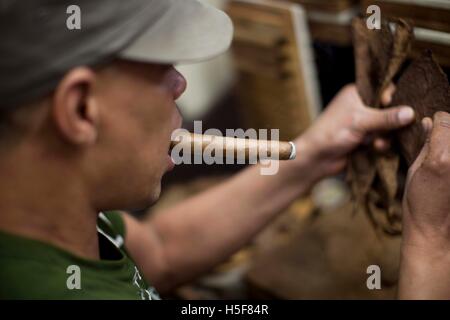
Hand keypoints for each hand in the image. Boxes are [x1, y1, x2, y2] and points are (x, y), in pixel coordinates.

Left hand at [295, 84, 414, 180]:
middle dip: (391, 122)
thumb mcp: (360, 122)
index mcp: (357, 93)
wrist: (316, 159)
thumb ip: (386, 117)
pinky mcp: (365, 140)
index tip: (396, 109)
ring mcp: (363, 124)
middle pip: (390, 110)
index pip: (385, 89)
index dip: (393, 99)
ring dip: (385, 136)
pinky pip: (383, 140)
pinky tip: (374, 149)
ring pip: (388, 127)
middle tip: (388, 129)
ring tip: (375, 143)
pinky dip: (380, 145)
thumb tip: (411, 113)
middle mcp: (361, 106)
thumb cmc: (332, 134)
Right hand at [403, 112, 449, 247]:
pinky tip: (447, 171)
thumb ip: (425, 144)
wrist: (437, 231)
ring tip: (444, 161)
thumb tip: (428, 123)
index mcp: (441, 157)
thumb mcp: (414, 170)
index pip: (444, 120)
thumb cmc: (420, 204)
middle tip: (440, 144)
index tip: (433, 126)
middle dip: (448, 131)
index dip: (437, 121)